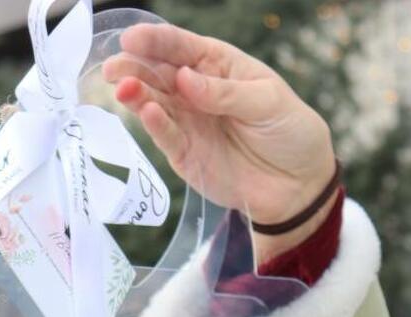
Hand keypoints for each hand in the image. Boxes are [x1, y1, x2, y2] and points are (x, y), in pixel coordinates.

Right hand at [103, 24, 337, 258]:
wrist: (297, 184)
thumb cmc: (288, 131)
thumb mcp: (267, 101)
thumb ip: (225, 92)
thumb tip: (184, 80)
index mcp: (218, 66)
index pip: (182, 48)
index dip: (157, 41)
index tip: (132, 39)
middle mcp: (196, 92)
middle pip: (160, 74)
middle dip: (135, 67)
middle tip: (114, 66)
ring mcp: (188, 123)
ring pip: (155, 104)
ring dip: (137, 96)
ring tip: (122, 88)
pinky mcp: (184, 155)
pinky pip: (166, 137)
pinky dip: (154, 126)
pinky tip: (144, 112)